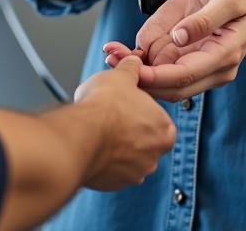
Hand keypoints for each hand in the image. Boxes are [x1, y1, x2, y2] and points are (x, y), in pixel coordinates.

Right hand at [72, 55, 176, 189]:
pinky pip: (111, 169)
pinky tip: (92, 142)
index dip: (142, 108)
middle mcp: (154, 157)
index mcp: (164, 131)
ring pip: (127, 156)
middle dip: (129, 128)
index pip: (159, 119)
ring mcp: (134, 174)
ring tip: (99, 128)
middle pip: (144, 139)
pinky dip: (103, 157)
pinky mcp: (114, 184)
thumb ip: (132, 69)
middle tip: (112, 114)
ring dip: (116, 144)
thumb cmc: (104, 107)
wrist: (81, 135)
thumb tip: (133, 62)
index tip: (128, 103)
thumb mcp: (122, 75)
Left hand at [103, 0, 245, 100]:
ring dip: (138, 69)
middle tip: (109, 59)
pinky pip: (168, 62)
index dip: (154, 75)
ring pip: (166, 78)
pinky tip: (124, 49)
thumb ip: (204, 19)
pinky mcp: (195, 52)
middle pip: (172, 85)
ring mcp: (205, 62)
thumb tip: (178, 37)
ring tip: (110, 51)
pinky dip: (145, 59)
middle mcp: (215, 66)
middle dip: (140, 76)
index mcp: (225, 54)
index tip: (128, 69)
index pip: (184, 75)